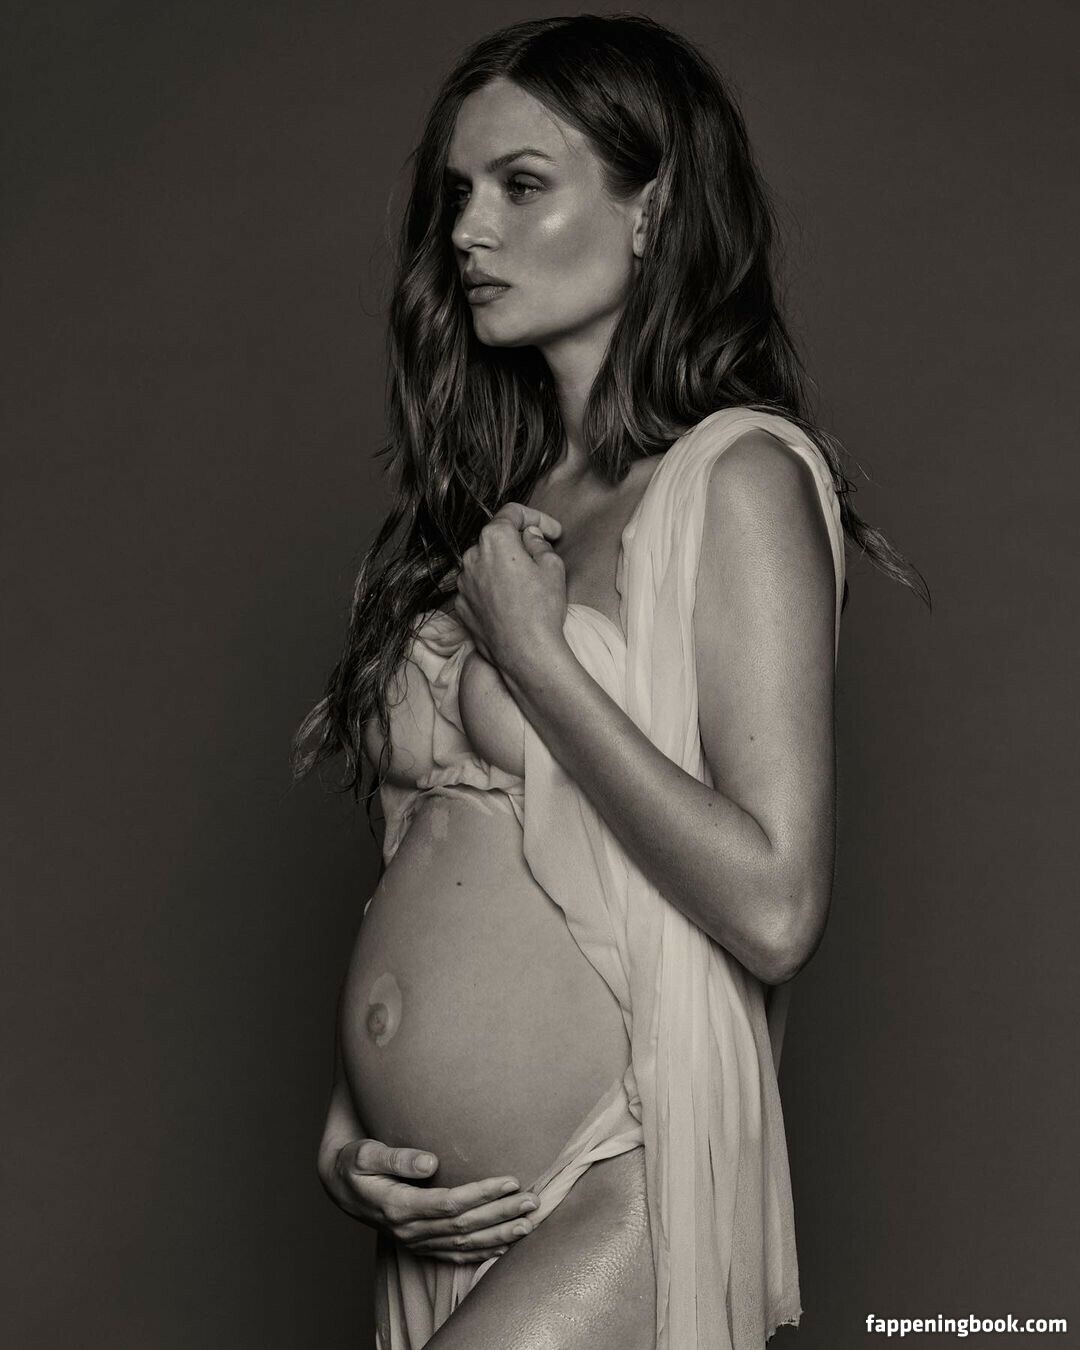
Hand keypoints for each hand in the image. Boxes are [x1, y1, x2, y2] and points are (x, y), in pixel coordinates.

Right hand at [320, 1138, 539, 1264]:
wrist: (341, 1186)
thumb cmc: (355, 1163)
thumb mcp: (366, 1154)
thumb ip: (397, 1157)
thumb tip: (430, 1161)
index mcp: (398, 1207)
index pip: (449, 1204)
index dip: (481, 1194)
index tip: (509, 1181)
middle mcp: (410, 1230)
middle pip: (464, 1226)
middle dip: (501, 1214)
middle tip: (532, 1201)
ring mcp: (416, 1241)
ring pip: (465, 1245)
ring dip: (500, 1235)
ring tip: (530, 1223)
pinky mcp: (422, 1245)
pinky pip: (457, 1255)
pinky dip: (484, 1252)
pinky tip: (507, 1245)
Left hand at [455, 502, 565, 678]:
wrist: (525, 654)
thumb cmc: (542, 609)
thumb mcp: (552, 566)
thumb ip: (538, 543)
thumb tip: (529, 537)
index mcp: (494, 539)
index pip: (513, 514)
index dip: (537, 518)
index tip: (553, 532)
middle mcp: (471, 556)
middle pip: (496, 538)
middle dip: (518, 542)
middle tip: (541, 555)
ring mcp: (463, 583)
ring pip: (485, 563)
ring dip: (503, 565)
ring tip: (526, 583)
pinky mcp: (461, 606)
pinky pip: (478, 587)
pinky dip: (492, 587)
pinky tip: (511, 601)